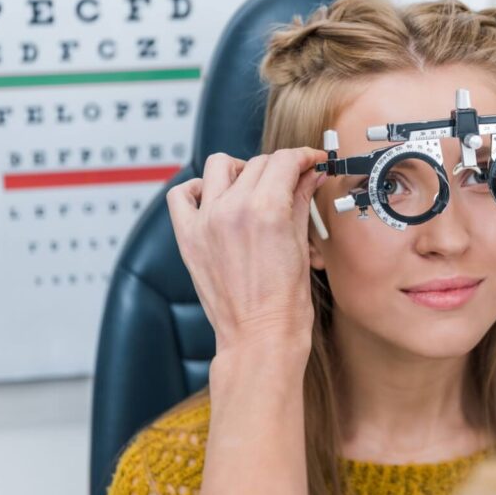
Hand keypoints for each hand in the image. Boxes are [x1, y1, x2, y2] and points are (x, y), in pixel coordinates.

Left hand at [166, 148, 327, 357]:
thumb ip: (301, 201)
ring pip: (221, 165)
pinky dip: (198, 188)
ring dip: (242, 170)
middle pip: (259, 162)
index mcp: (266, 210)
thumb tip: (310, 177)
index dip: (305, 156)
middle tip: (295, 179)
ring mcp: (206, 221)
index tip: (313, 161)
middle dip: (282, 167)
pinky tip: (216, 198)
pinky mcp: (189, 237)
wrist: (259, 337)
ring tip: (255, 187)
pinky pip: (183, 195)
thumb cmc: (285, 304)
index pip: (285, 161)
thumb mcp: (300, 244)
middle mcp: (232, 209)